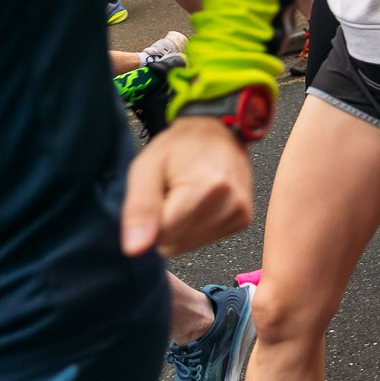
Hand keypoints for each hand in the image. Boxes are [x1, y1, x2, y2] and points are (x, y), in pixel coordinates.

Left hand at [121, 116, 252, 257]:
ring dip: (180, 227)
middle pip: (175, 244)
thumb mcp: (147, 167)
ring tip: (186, 196)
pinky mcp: (244, 220)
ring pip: (188, 246)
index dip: (151, 217)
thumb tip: (135, 250)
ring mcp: (240, 214)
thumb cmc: (180, 145)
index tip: (160, 193)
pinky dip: (195, 227)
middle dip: (166, 224)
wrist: (218, 130)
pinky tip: (199, 203)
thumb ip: (139, 208)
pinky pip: (204, 242)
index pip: (162, 235)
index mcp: (206, 189)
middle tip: (172, 193)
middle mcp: (230, 204)